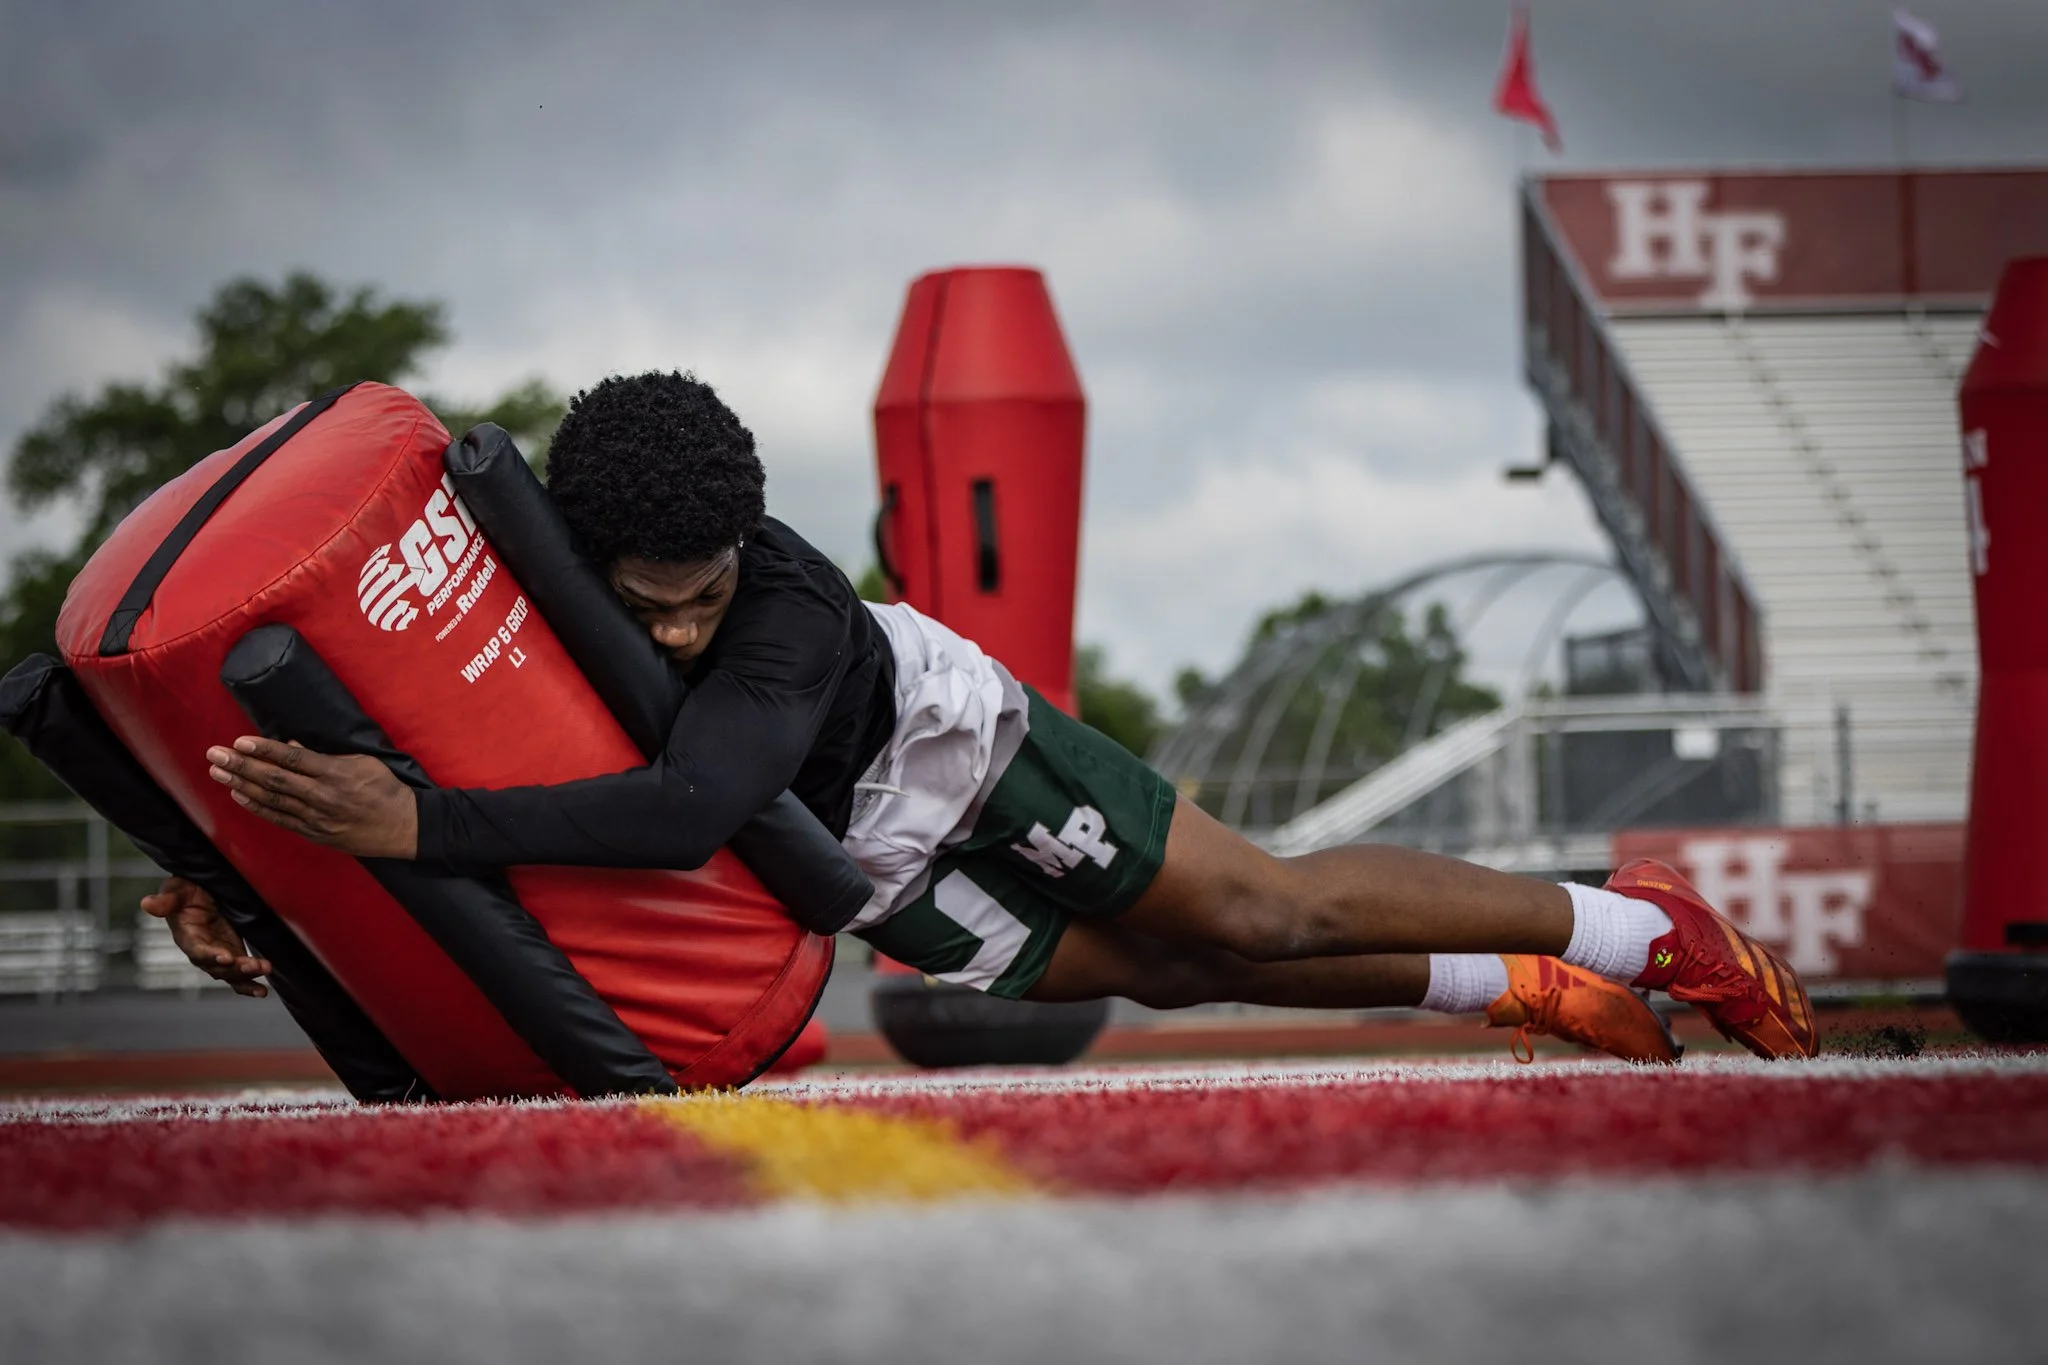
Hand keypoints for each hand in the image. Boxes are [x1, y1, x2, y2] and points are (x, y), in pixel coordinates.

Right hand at [139, 876, 272, 997]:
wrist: (202, 892)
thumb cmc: (186, 892)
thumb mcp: (176, 890)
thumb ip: (166, 899)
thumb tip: (147, 903)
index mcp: (187, 937)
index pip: (197, 950)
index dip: (210, 955)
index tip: (225, 956)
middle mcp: (202, 952)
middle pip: (217, 967)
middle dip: (235, 969)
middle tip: (253, 966)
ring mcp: (219, 955)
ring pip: (231, 973)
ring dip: (247, 975)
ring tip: (265, 969)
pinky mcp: (234, 955)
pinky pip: (240, 974)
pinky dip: (250, 983)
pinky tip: (263, 991)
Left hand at [206, 736, 418, 858]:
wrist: (404, 827)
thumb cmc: (387, 790)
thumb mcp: (363, 763)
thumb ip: (327, 756)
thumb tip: (294, 747)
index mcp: (336, 773)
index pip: (293, 759)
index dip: (264, 750)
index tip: (240, 741)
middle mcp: (323, 796)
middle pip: (274, 778)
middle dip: (241, 765)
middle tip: (215, 754)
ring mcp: (317, 817)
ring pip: (272, 798)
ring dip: (241, 783)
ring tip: (218, 771)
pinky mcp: (315, 833)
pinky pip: (280, 818)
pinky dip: (258, 806)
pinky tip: (239, 794)